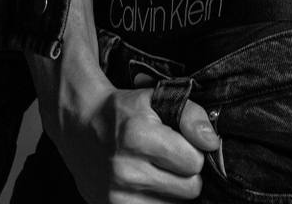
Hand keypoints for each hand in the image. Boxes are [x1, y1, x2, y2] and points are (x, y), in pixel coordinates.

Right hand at [41, 72, 219, 202]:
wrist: (80, 127)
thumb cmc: (124, 111)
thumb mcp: (156, 98)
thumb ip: (190, 114)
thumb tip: (212, 142)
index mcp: (138, 136)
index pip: (194, 162)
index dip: (193, 151)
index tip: (181, 143)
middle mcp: (125, 169)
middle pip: (189, 189)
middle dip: (186, 173)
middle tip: (170, 159)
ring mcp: (116, 195)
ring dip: (172, 191)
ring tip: (156, 171)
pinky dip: (157, 202)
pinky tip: (147, 186)